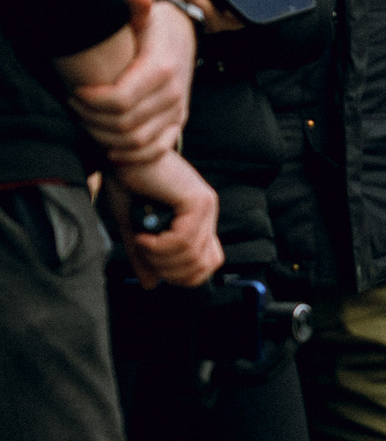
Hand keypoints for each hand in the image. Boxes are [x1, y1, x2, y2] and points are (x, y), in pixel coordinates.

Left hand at [68, 0, 195, 163]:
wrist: (180, 40)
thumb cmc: (152, 30)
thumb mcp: (146, 18)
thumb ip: (138, 11)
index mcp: (162, 70)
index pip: (120, 100)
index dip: (91, 102)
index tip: (75, 91)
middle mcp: (173, 94)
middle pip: (124, 123)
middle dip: (92, 117)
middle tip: (74, 104)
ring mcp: (177, 110)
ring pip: (136, 140)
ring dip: (105, 136)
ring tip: (86, 120)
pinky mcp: (177, 123)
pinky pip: (156, 149)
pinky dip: (132, 155)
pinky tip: (109, 149)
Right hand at [104, 150, 222, 288]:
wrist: (121, 156)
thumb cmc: (127, 185)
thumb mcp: (133, 227)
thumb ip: (145, 255)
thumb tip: (151, 285)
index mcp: (197, 219)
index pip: (208, 264)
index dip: (182, 275)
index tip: (153, 264)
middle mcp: (207, 213)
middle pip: (201, 266)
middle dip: (168, 270)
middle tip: (144, 254)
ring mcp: (206, 206)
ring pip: (191, 255)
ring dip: (160, 257)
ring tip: (141, 241)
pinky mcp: (198, 200)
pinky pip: (184, 240)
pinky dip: (159, 246)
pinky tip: (143, 236)